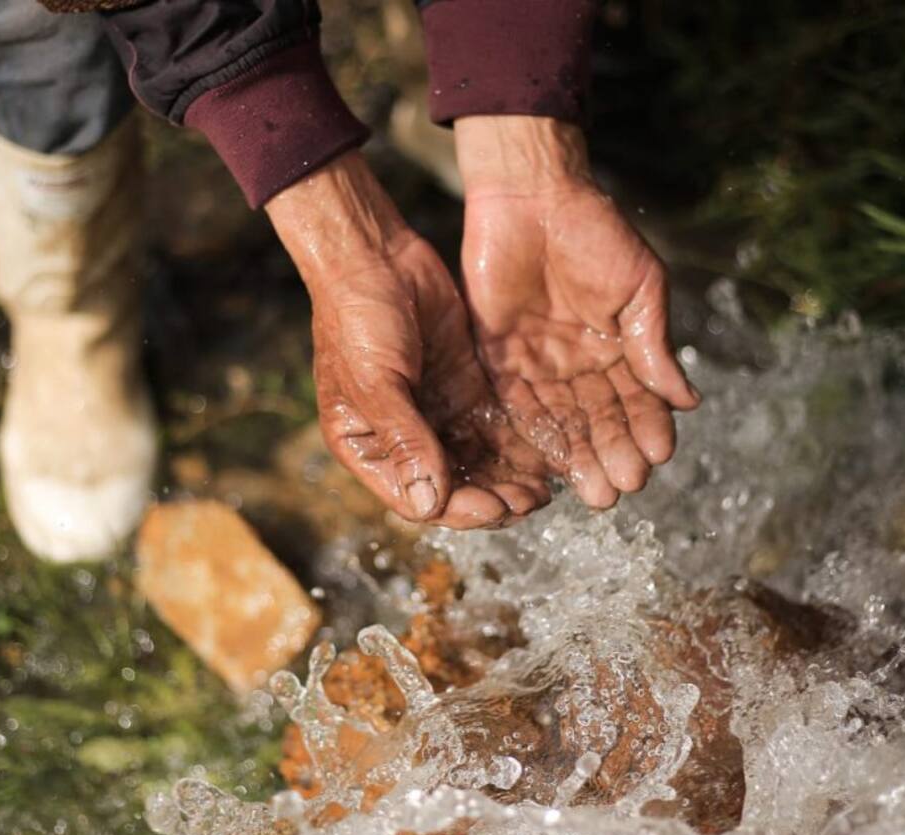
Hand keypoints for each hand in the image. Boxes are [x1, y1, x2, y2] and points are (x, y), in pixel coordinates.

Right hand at [266, 152, 549, 528]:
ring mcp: (437, 413)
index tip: (497, 508)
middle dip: (493, 498)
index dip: (459, 509)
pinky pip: (494, 428)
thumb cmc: (357, 318)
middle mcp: (404, 438)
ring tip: (545, 488)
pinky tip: (547, 454)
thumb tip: (431, 501)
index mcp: (369, 447)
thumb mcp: (375, 382)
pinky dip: (518, 445)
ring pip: (479, 462)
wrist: (376, 255)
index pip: (417, 498)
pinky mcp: (464, 388)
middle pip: (455, 486)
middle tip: (531, 501)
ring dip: (509, 478)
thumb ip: (405, 439)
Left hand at [455, 116, 700, 509]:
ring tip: (594, 489)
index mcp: (619, 348)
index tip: (657, 456)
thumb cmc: (595, 231)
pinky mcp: (500, 358)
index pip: (637, 400)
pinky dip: (534, 434)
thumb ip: (655, 344)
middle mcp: (580, 365)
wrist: (531, 196)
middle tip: (622, 486)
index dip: (647, 428)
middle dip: (613, 453)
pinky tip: (550, 464)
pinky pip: (517, 405)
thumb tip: (688, 400)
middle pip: (599, 420)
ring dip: (578, 456)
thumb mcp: (640, 286)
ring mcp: (540, 364)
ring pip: (562, 422)